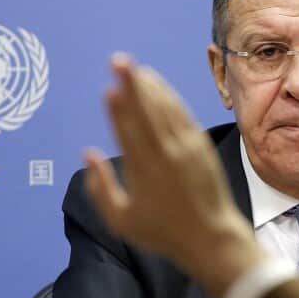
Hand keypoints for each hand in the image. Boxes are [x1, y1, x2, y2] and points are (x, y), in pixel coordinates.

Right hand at [84, 55, 264, 297]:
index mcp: (144, 172)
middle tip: (120, 61)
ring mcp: (187, 149)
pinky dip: (169, 99)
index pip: (128, 133)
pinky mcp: (201, 147)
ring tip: (135, 68)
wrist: (212, 237)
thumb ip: (100, 188)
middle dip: (133, 84)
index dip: (119, 109)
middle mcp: (166, 156)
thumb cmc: (163, 232)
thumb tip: (86, 154)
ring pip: (165, 109)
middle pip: (147, 112)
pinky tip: (158, 87)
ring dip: (150, 87)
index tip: (110, 89)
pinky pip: (182, 116)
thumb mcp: (122, 221)